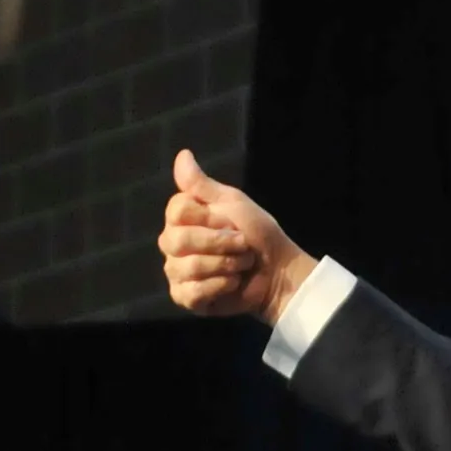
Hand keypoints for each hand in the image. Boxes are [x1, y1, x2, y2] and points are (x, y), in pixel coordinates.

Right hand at [159, 148, 313, 322]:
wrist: (277, 271)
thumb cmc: (257, 234)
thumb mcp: (233, 203)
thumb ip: (202, 184)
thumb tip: (182, 154)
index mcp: (181, 218)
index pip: (177, 210)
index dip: (209, 218)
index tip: (232, 222)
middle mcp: (173, 243)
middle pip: (177, 240)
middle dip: (219, 244)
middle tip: (243, 245)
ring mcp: (177, 271)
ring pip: (186, 267)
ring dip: (225, 266)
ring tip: (242, 265)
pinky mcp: (186, 296)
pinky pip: (190, 292)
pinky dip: (219, 287)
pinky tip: (232, 283)